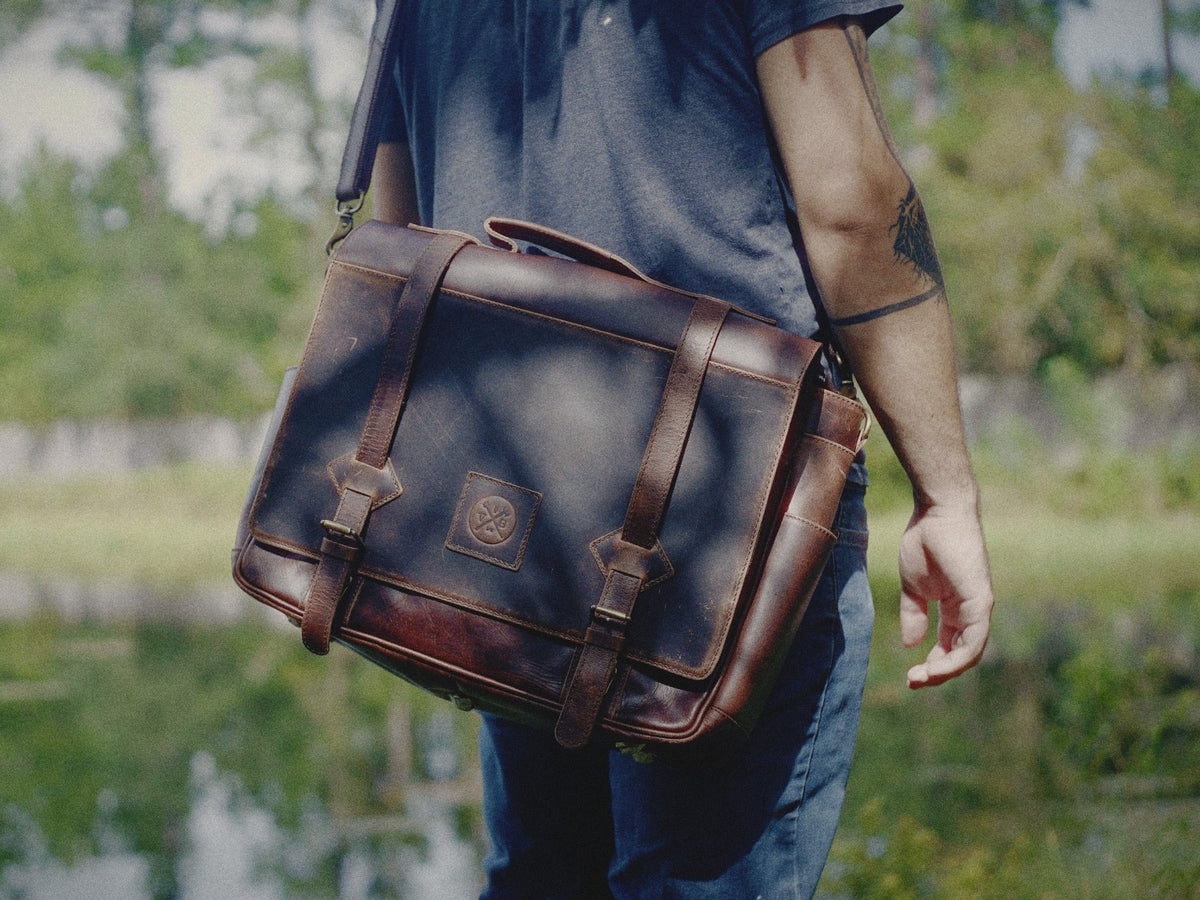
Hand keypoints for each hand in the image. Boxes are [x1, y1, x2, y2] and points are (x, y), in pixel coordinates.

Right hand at [897, 502, 993, 688]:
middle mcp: (971, 612)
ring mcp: (978, 607)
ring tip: (922, 678)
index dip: (932, 664)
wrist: (936, 514)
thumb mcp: (913, 587)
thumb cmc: (924, 542)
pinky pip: (974, 640)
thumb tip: (910, 644)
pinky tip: (937, 667)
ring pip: (969, 653)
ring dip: (946, 671)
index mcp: (956, 608)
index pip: (950, 646)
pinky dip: (957, 658)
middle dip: (937, 673)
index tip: (910, 675)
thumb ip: (913, 615)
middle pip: (961, 654)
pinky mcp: (980, 601)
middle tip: (913, 681)